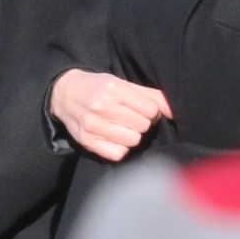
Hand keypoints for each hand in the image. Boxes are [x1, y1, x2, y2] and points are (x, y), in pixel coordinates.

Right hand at [48, 67, 171, 161]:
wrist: (65, 95)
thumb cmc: (100, 89)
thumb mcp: (123, 84)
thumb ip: (151, 96)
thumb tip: (174, 111)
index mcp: (113, 88)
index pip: (150, 110)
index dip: (151, 111)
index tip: (143, 109)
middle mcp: (102, 106)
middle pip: (143, 126)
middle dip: (142, 123)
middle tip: (131, 118)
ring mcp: (93, 125)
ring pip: (133, 140)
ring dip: (132, 136)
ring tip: (122, 127)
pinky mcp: (87, 141)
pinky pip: (119, 154)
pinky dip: (120, 148)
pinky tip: (114, 138)